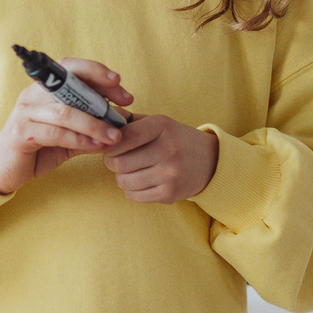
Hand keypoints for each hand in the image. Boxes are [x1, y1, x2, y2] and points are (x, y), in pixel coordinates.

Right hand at [0, 59, 133, 194]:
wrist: (3, 171)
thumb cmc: (38, 149)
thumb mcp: (68, 135)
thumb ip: (90, 127)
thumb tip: (122, 122)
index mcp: (43, 88)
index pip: (70, 67)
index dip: (96, 71)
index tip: (120, 83)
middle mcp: (32, 94)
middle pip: (69, 83)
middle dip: (101, 91)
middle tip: (125, 103)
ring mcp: (25, 112)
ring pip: (65, 111)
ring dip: (95, 123)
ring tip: (115, 135)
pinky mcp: (21, 133)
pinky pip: (56, 133)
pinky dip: (79, 139)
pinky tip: (96, 146)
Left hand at [101, 115, 217, 203]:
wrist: (211, 161)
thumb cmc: (176, 139)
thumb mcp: (158, 123)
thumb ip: (129, 120)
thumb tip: (101, 116)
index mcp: (162, 126)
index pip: (123, 137)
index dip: (109, 144)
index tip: (108, 146)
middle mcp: (167, 149)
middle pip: (118, 162)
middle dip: (111, 162)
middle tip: (115, 159)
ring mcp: (170, 173)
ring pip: (124, 181)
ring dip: (121, 177)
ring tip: (130, 170)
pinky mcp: (170, 193)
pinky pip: (134, 196)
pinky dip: (131, 190)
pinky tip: (140, 181)